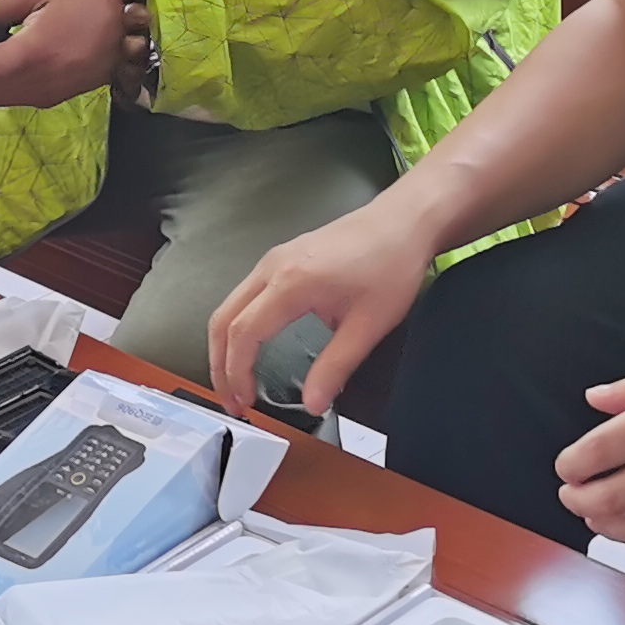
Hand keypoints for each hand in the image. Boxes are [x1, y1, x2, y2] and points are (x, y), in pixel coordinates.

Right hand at [208, 189, 446, 417]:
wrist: (405, 221)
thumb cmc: (391, 264)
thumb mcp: (369, 325)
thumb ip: (336, 367)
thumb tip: (313, 403)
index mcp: (290, 282)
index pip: (243, 334)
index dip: (237, 373)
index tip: (245, 402)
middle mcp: (273, 266)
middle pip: (223, 319)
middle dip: (220, 365)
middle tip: (233, 400)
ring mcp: (275, 259)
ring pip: (230, 306)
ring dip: (226, 346)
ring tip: (238, 381)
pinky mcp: (282, 258)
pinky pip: (245, 295)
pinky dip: (238, 326)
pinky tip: (252, 347)